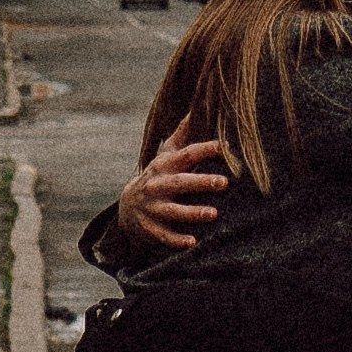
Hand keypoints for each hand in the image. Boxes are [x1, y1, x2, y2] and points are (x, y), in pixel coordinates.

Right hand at [115, 129, 230, 253]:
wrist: (127, 208)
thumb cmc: (158, 178)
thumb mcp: (165, 157)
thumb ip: (181, 136)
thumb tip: (196, 109)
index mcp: (165, 166)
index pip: (186, 155)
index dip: (204, 150)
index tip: (224, 148)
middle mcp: (158, 185)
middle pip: (180, 183)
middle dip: (201, 182)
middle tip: (224, 182)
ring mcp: (153, 208)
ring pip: (173, 211)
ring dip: (193, 213)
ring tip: (214, 214)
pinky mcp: (150, 229)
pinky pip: (164, 236)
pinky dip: (177, 240)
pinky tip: (193, 243)